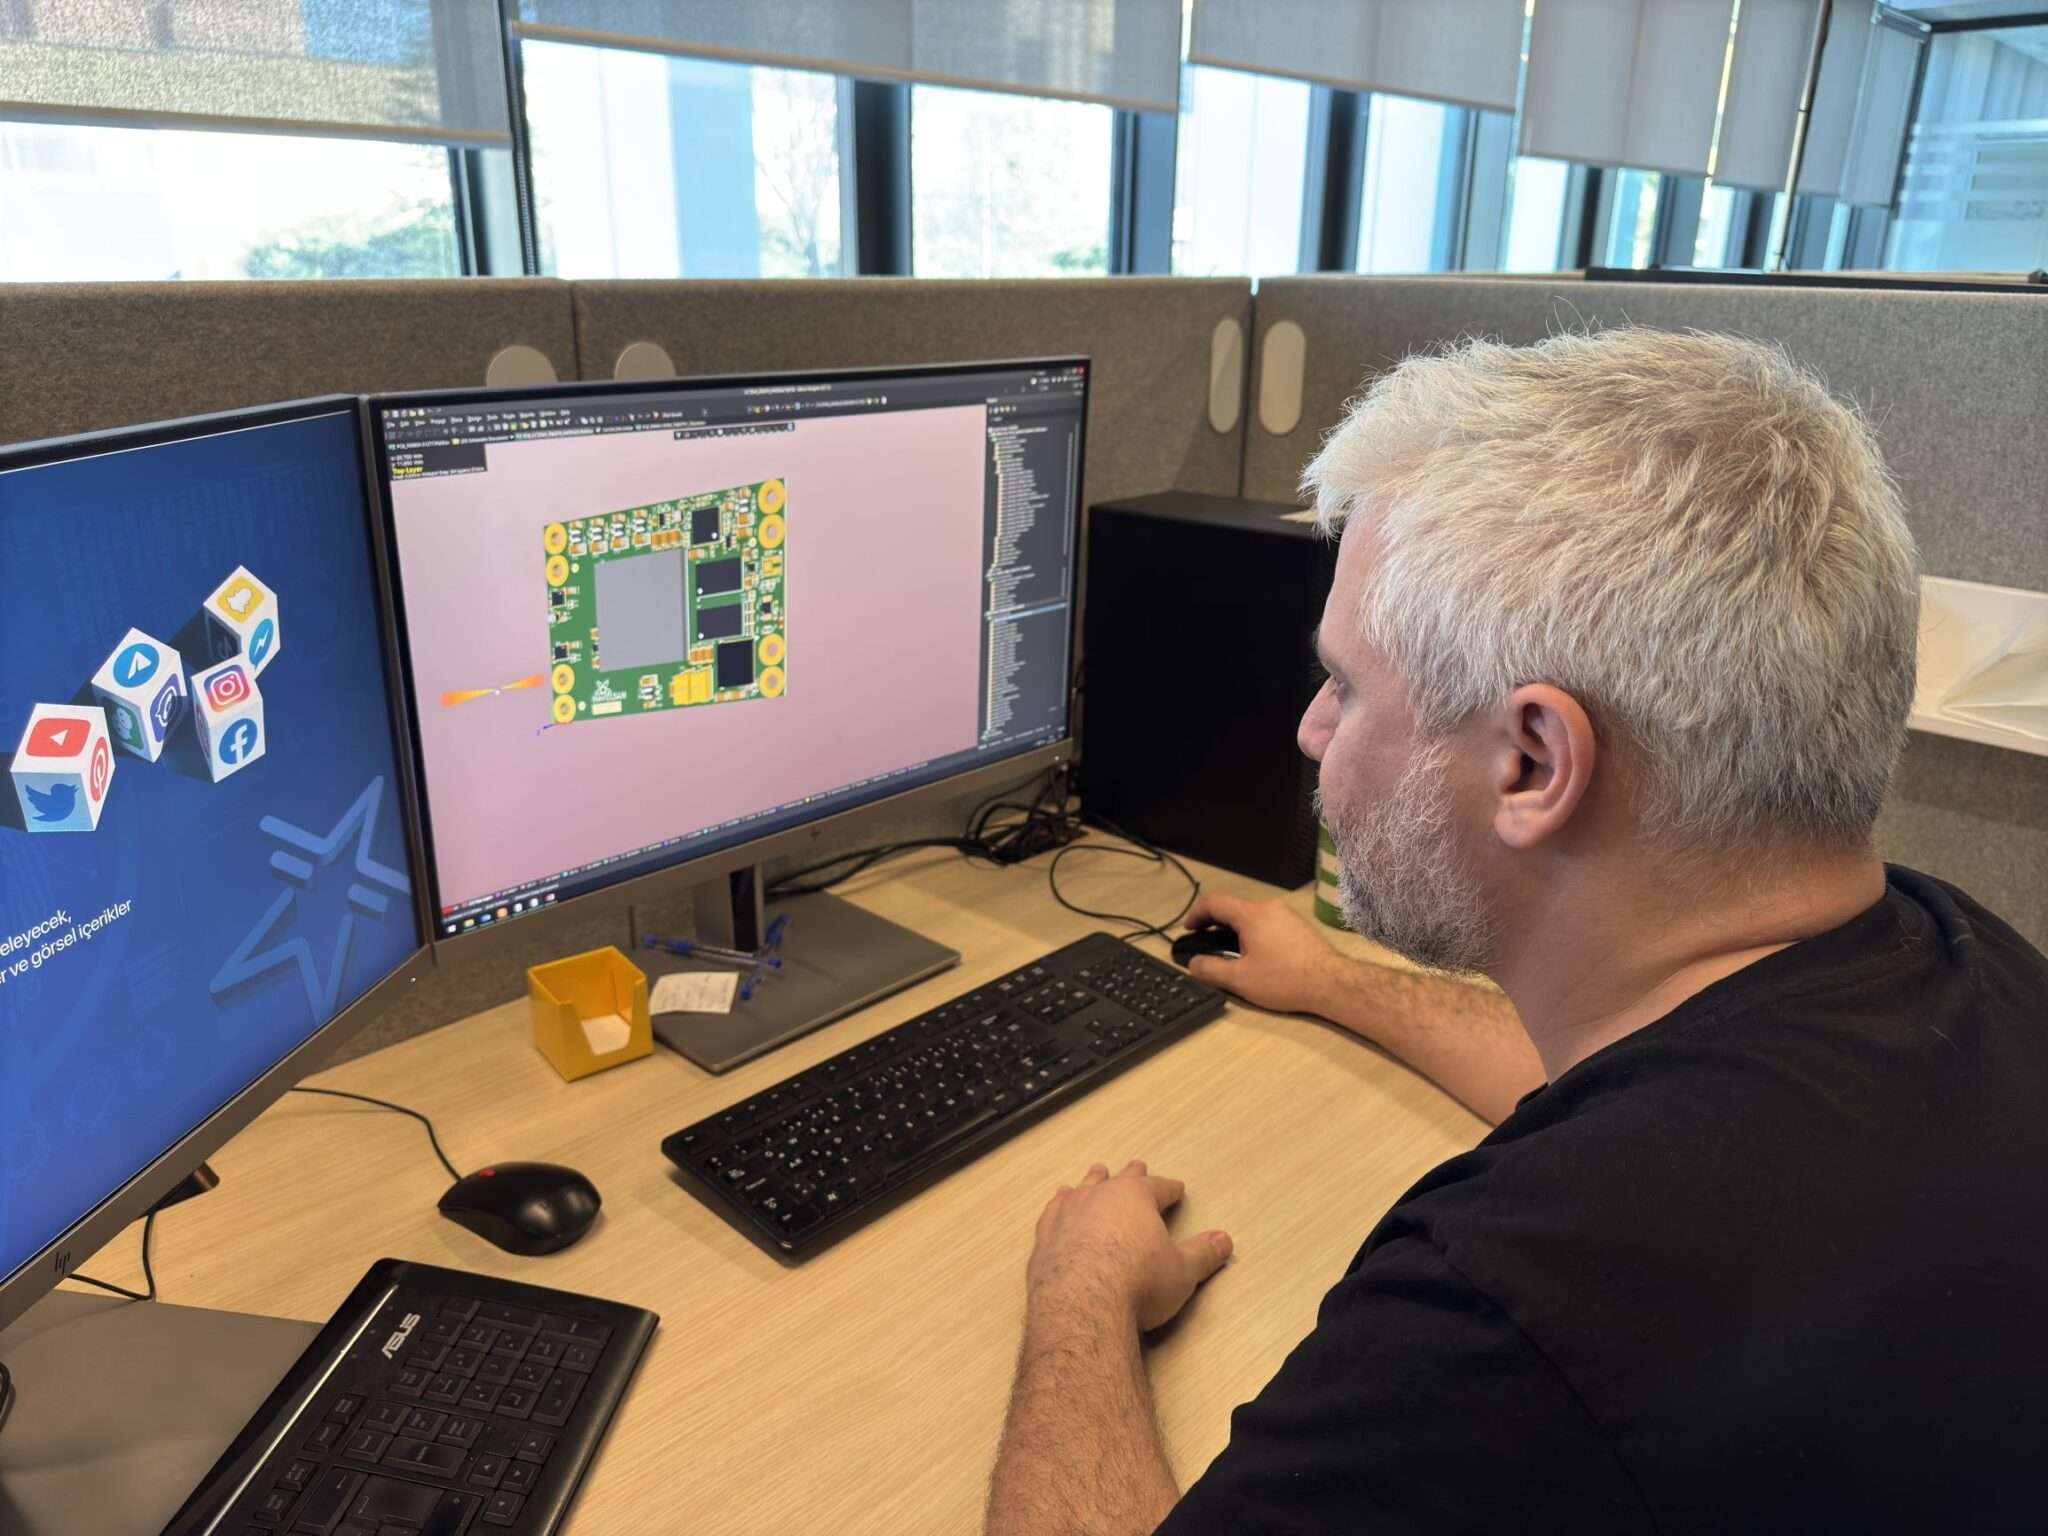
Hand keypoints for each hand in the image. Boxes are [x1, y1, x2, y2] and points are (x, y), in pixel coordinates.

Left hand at [1027, 1160, 1231, 1332]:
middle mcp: (1100, 1196)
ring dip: (1093, 1182)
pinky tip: (1060, 1202)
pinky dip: (1060, 1204)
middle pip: (1120, 1179)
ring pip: (1084, 1187)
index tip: (1176, 1188)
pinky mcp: (1046, 1235)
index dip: (1170, 1189)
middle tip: (1138, 1167)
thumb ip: (1202, 1254)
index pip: (1159, 1187)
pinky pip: (1054, 1210)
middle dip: (1132, 1175)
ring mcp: (1069, 1213)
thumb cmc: (1137, 1284)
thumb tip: (1223, 1240)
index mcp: (1136, 1197)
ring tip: (1097, 1173)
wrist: (1082, 1304)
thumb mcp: (1181, 1271)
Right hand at [1182, 892, 1344, 1016]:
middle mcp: (1269, 907)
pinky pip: (1269, 922)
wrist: (1330, 982)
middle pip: (1234, 908)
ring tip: (1233, 953)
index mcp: (1251, 915)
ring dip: (1237, 930)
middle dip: (1216, 924)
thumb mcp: (1240, 979)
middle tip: (1207, 943)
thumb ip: (1211, 969)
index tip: (1189, 929)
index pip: (1214, 903)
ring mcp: (1287, 914)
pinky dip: (1255, 933)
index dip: (1196, 914)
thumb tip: (1193, 964)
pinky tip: (1260, 955)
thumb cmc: (1284, 979)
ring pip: (1253, 916)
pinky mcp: (1299, 926)